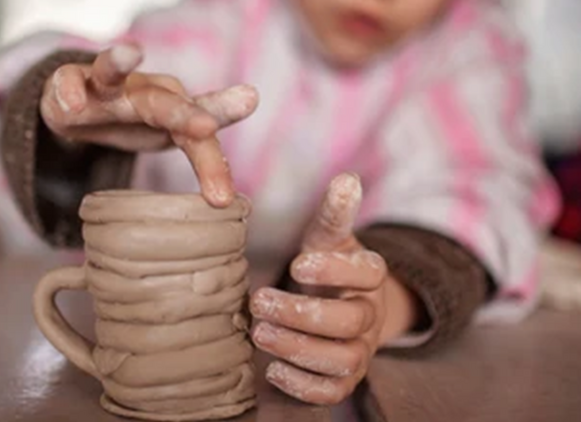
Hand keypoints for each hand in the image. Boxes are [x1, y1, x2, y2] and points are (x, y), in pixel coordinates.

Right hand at [41, 43, 258, 206]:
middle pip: (167, 105)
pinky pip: (69, 79)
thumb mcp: (175, 137)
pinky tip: (71, 102)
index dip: (213, 165)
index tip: (225, 191)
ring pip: (113, 73)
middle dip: (185, 116)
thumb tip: (229, 198)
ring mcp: (108, 85)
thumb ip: (207, 156)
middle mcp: (147, 91)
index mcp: (177, 109)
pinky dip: (69, 89)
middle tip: (207, 126)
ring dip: (121, 62)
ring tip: (131, 52)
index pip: (199, 140)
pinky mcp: (72, 80)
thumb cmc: (139, 121)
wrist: (85, 104)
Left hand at [249, 173, 418, 404]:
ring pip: (343, 359)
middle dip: (302, 313)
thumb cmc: (327, 269)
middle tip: (258, 300)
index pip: (368, 271)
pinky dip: (304, 386)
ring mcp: (360, 350)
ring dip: (299, 348)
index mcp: (369, 276)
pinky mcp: (344, 379)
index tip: (297, 264)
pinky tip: (272, 369)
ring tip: (259, 333)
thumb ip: (334, 214)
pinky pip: (334, 391)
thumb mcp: (328, 239)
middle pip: (350, 320)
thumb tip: (347, 179)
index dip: (335, 270)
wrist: (339, 307)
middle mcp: (370, 315)